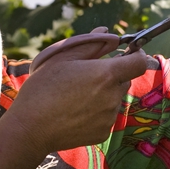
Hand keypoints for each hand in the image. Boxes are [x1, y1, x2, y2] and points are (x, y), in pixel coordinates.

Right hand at [5, 30, 147, 155]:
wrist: (31, 127)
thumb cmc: (43, 87)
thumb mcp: (62, 58)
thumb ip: (91, 44)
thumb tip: (110, 35)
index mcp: (105, 74)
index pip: (138, 63)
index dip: (134, 56)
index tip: (125, 55)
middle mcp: (113, 97)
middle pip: (124, 80)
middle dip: (112, 76)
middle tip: (86, 77)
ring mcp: (109, 117)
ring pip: (114, 99)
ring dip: (103, 94)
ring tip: (75, 96)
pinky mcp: (103, 133)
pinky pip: (106, 117)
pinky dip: (96, 113)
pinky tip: (75, 112)